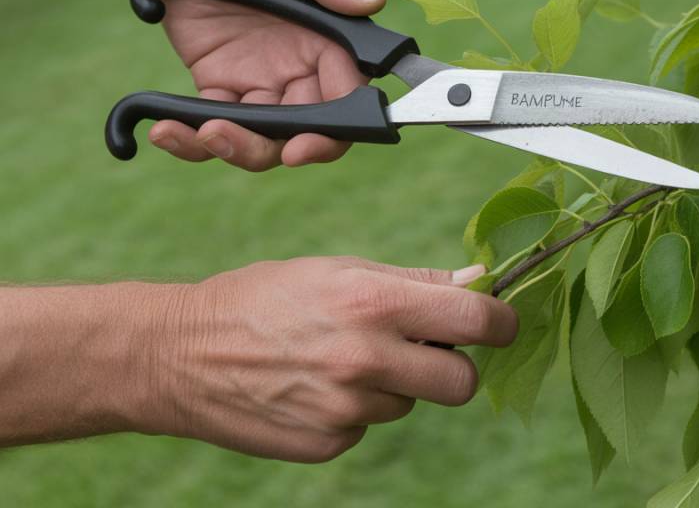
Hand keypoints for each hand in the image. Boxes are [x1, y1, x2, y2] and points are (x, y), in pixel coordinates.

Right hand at [139, 257, 516, 462]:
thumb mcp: (338, 268)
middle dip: (452, 364)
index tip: (502, 322)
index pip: (476, 320)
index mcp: (373, 302)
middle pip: (461, 380)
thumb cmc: (264, 297)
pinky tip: (316, 385)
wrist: (182, 354)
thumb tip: (478, 286)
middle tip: (422, 346)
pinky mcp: (329, 443)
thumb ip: (413, 281)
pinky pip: (370, 425)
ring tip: (341, 358)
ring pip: (411, 402)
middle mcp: (366, 359)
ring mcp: (348, 409)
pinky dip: (356, 408)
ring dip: (394, 383)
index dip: (501, 321)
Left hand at [140, 0, 387, 169]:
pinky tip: (167, 129)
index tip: (308, 143)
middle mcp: (303, 60)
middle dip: (287, 147)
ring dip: (237, 148)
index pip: (348, 91)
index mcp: (330, 29)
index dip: (337, 125)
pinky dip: (192, 138)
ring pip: (264, 135)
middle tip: (256, 148)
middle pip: (310, 126)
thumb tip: (373, 2)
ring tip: (201, 135)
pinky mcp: (218, 81)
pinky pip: (213, 122)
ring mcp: (261, 76)